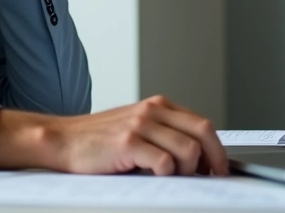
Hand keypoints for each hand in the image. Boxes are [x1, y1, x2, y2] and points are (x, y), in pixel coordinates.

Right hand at [0, 95, 228, 176]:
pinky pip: (163, 162)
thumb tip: (198, 159)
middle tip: (211, 178)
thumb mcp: (136, 127)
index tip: (222, 167)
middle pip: (203, 132)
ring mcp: (140, 125)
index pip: (202, 124)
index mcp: (158, 106)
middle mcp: (152, 111)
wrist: (62, 140)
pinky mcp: (127, 143)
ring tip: (173, 179)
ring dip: (187, 171)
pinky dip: (165, 175)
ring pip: (187, 150)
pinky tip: (153, 177)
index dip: (217, 149)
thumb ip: (164, 134)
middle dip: (214, 159)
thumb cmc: (98, 140)